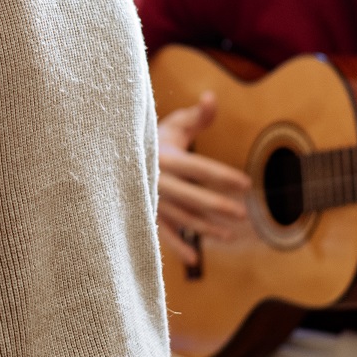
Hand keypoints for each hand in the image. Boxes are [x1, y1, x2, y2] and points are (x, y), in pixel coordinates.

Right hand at [157, 93, 250, 262]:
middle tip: (242, 213)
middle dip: (216, 205)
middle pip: (191, 195)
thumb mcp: (172, 124)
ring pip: (181, 217)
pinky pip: (162, 234)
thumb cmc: (151, 138)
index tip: (245, 183)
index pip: (199, 168)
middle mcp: (157, 181)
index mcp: (164, 157)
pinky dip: (177, 247)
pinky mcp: (145, 214)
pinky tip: (194, 259)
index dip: (223, 176)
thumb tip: (212, 97)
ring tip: (228, 236)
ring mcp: (150, 200)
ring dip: (204, 228)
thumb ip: (196, 115)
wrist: (111, 157)